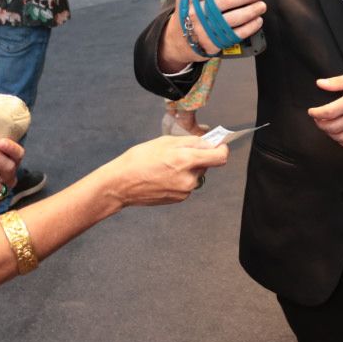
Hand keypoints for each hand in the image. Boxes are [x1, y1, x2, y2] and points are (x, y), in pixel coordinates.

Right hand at [105, 135, 229, 205]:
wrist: (121, 184)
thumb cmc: (139, 160)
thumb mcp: (165, 141)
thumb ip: (191, 142)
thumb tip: (209, 142)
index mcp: (186, 160)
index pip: (220, 157)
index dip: (221, 149)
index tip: (217, 145)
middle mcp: (189, 178)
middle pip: (206, 165)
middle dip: (198, 157)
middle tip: (178, 153)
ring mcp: (184, 191)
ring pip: (196, 175)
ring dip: (188, 168)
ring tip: (166, 165)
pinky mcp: (179, 199)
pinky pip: (187, 185)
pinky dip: (180, 178)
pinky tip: (163, 175)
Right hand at [158, 0, 264, 69]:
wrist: (180, 38)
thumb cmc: (187, 8)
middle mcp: (197, 12)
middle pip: (226, 1)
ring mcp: (205, 29)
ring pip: (233, 18)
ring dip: (251, 10)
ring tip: (261, 4)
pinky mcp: (214, 43)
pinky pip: (236, 35)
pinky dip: (250, 27)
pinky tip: (257, 20)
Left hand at [309, 70, 342, 148]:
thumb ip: (339, 81)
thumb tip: (320, 83)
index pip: (330, 111)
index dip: (317, 113)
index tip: (312, 111)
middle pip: (334, 127)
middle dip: (321, 125)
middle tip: (317, 120)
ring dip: (331, 134)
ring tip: (327, 128)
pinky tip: (340, 137)